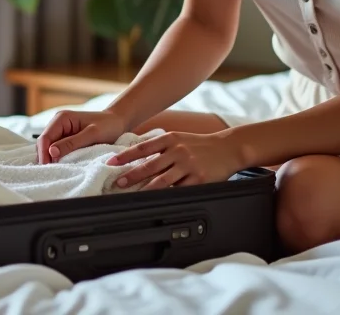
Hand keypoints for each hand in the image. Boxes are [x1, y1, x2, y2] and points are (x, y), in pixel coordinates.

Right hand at [36, 109, 126, 164]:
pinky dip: (58, 158)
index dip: (43, 153)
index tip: (48, 167)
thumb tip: (51, 151)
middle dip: (45, 157)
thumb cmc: (108, 125)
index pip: (45, 137)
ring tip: (56, 171)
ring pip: (49, 148)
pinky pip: (57, 150)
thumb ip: (72, 143)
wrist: (118, 122)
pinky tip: (61, 166)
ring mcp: (61, 132)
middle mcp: (58, 123)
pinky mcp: (66, 139)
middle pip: (44, 143)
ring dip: (51, 159)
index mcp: (62, 118)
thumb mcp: (92, 134)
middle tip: (52, 172)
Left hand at [106, 130, 243, 189]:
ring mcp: (188, 165)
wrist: (228, 147)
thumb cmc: (200, 144)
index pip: (143, 147)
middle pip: (150, 165)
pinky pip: (180, 190)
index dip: (125, 156)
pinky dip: (167, 196)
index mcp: (171, 139)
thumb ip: (160, 146)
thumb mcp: (179, 138)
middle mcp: (178, 150)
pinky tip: (158, 200)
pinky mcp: (199, 179)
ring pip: (163, 180)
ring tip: (133, 194)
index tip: (111, 163)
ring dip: (145, 188)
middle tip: (117, 183)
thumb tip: (135, 155)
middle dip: (131, 175)